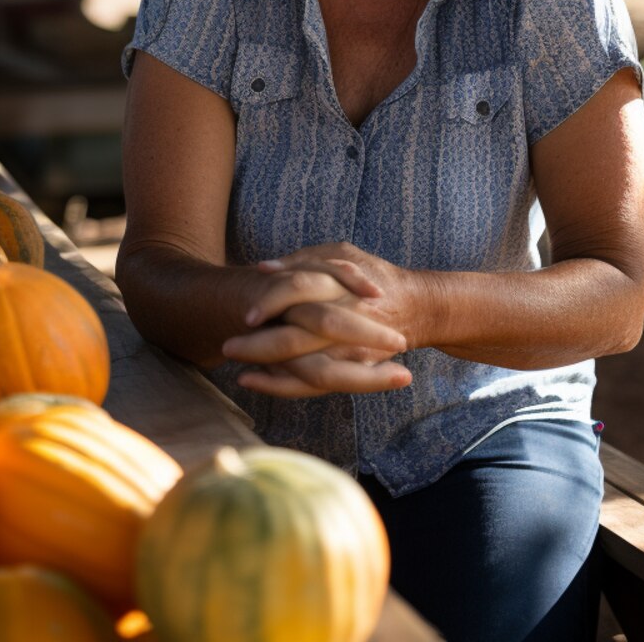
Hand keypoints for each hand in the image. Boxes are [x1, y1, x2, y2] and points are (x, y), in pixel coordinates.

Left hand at [221, 243, 415, 397]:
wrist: (416, 308)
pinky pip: (315, 385)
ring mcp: (349, 352)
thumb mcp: (342, 255)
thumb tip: (263, 268)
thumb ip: (304, 259)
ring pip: (306, 369)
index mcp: (340, 286)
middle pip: (297, 338)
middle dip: (261, 346)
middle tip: (227, 347)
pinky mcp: (352, 369)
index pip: (300, 292)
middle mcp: (345, 322)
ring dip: (268, 373)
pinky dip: (282, 387)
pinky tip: (252, 382)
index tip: (244, 314)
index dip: (271, 301)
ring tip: (236, 371)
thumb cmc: (372, 275)